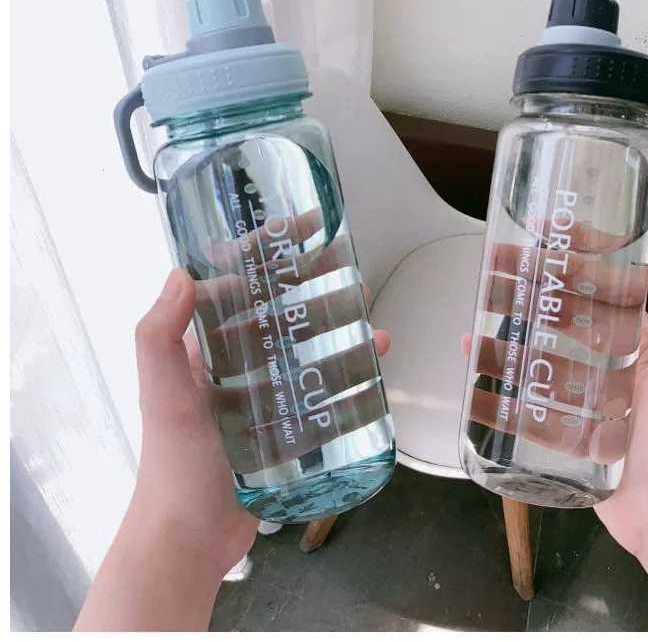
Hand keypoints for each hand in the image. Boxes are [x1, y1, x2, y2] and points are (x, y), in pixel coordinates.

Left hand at [130, 268, 390, 576]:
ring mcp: (263, 391)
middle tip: (347, 262)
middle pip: (279, 308)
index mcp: (203, 346)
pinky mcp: (286, 420)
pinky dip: (348, 367)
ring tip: (368, 312)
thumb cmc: (175, 463)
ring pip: (306, 344)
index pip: (235, 282)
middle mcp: (234, 361)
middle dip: (311, 281)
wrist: (191, 537)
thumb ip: (158, 337)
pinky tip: (373, 357)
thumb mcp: (162, 397)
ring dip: (336, 323)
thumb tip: (179, 273)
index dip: (265, 250)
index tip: (298, 226)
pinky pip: (322, 385)